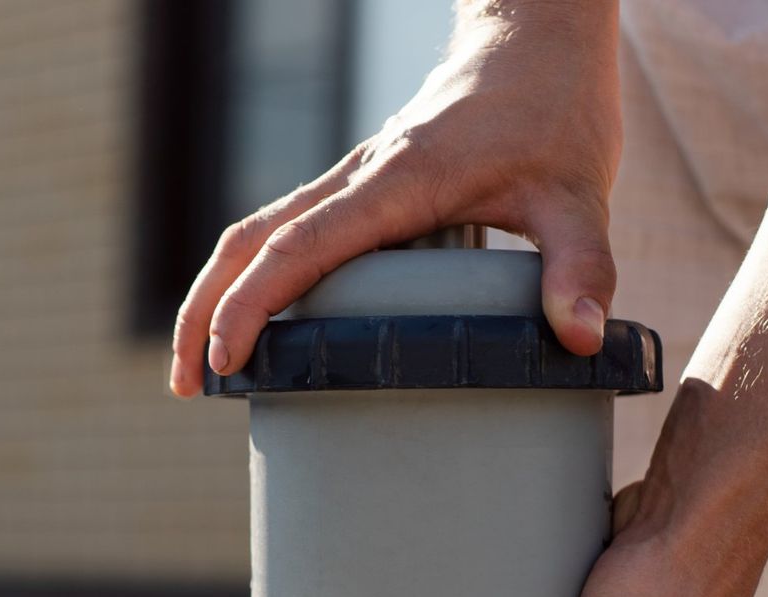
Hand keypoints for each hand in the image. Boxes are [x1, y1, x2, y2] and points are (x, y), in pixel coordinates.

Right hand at [169, 0, 622, 396]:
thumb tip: (579, 339)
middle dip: (204, 311)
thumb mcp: (583, 193)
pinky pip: (284, 232)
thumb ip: (581, 266)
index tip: (227, 362)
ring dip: (214, 295)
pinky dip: (251, 279)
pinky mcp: (357, 188)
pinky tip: (257, 327)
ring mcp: (351, 181)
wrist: (534, 39)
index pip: (302, 246)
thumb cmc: (556, 111)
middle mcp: (359, 177)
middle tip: (185, 386)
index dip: (254, 304)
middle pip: (249, 240)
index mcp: (399, 180)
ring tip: (199, 370)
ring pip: (254, 232)